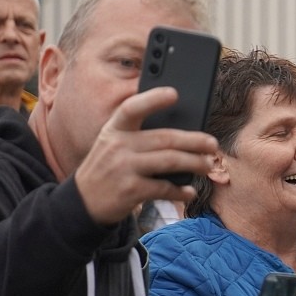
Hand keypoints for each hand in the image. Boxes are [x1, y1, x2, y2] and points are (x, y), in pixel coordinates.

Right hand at [75, 86, 217, 224]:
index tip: (174, 93)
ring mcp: (123, 169)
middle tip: (212, 144)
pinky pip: (164, 188)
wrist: (83, 202)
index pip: (132, 108)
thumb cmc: (108, 168)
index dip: (153, 99)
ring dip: (194, 163)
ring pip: (170, 161)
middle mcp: (117, 146)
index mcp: (114, 130)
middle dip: (194, 141)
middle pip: (165, 138)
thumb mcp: (113, 145)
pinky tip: (189, 191)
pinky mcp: (130, 191)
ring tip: (207, 165)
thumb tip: (183, 135)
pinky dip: (180, 190)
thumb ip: (138, 136)